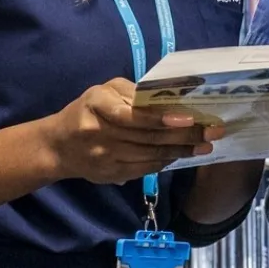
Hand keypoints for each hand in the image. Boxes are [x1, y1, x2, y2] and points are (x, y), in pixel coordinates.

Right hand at [42, 77, 222, 185]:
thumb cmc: (88, 110)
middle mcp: (100, 133)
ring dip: (179, 151)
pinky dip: (164, 162)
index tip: (188, 119)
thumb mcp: (103, 92)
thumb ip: (131, 94)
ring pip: (149, 155)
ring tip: (203, 146)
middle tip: (211, 133)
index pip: (134, 115)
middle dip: (183, 136)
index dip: (162, 118)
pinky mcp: (110, 175)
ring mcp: (105, 158)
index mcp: (98, 106)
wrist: (58, 146)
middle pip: (148, 137)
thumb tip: (167, 100)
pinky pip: (143, 168)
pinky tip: (180, 155)